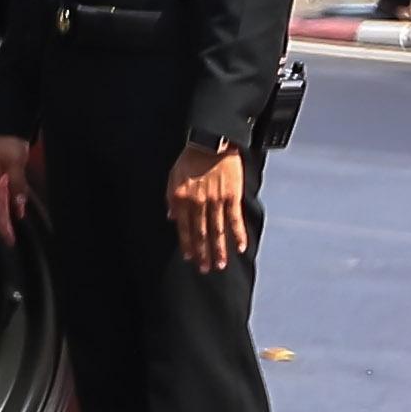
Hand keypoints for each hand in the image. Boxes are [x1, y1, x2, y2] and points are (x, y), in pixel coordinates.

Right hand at [0, 133, 37, 243]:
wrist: (9, 128)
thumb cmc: (7, 143)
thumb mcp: (14, 163)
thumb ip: (17, 183)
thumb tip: (19, 203)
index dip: (1, 222)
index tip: (6, 236)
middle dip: (2, 224)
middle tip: (9, 240)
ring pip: (1, 203)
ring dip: (6, 217)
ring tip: (11, 232)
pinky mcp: (5, 176)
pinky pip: (8, 195)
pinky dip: (13, 205)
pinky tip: (19, 212)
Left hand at [167, 138, 252, 273]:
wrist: (211, 142)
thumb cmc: (190, 159)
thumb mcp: (172, 176)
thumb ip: (171, 198)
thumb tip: (172, 218)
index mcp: (180, 198)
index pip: (184, 228)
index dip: (187, 244)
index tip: (190, 259)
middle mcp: (197, 202)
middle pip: (200, 233)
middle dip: (203, 253)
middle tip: (206, 269)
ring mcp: (215, 200)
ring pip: (217, 230)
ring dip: (219, 249)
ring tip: (220, 264)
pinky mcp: (231, 197)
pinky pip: (234, 220)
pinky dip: (237, 235)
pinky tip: (239, 248)